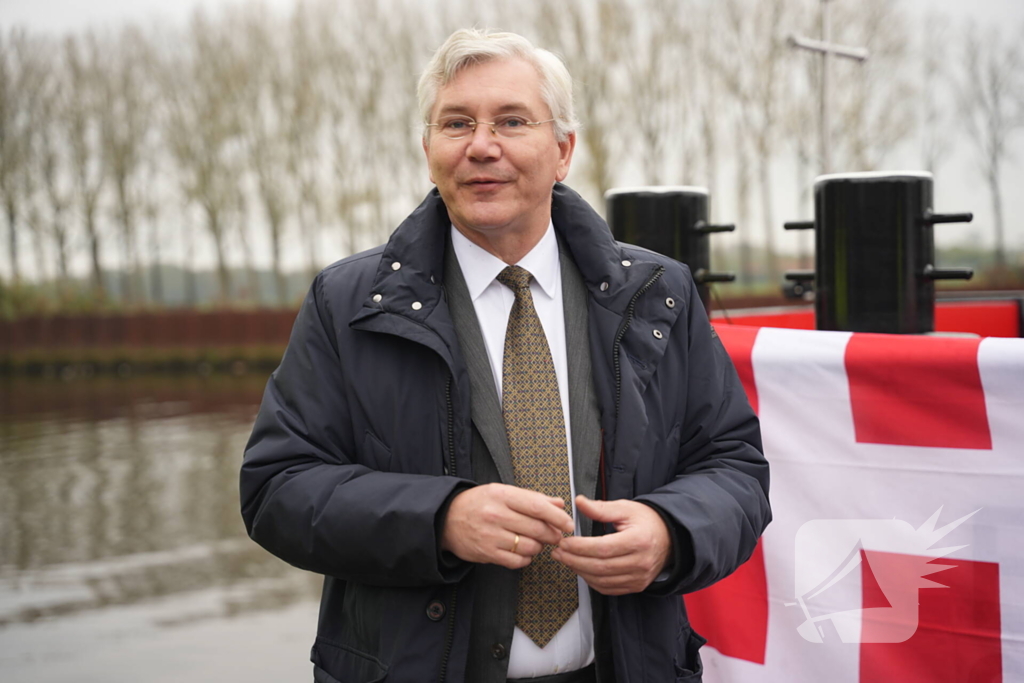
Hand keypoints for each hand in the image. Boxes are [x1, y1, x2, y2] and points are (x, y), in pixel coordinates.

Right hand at [441, 483, 573, 569]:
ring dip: (538, 547)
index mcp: (502, 495)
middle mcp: (496, 514)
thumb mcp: (503, 492)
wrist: (446, 519)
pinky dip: (526, 558)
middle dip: (552, 534)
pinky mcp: (487, 553)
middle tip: (555, 535)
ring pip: (530, 546)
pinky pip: (517, 561)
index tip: (569, 524)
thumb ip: (532, 498)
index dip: (558, 517)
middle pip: (537, 528)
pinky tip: (523, 550)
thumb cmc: (478, 503)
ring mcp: (490, 535)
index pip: (538, 507)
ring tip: (534, 541)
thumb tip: (559, 503)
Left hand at [551, 495, 670, 595]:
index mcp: (638, 540)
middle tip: (558, 552)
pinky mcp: (636, 586)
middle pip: (600, 567)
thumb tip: (579, 502)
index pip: (602, 548)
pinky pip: (608, 588)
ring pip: (602, 581)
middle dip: (574, 560)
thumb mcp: (625, 508)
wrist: (670, 537)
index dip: (580, 547)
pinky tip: (581, 569)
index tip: (564, 542)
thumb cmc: (647, 521)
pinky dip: (591, 581)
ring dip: (579, 571)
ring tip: (565, 559)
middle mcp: (640, 562)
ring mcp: (639, 577)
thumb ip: (601, 508)